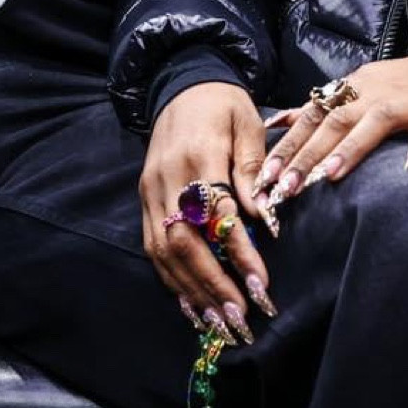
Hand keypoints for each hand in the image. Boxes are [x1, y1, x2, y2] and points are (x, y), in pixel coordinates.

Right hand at [140, 82, 273, 339]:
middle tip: (239, 318)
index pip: (218, 215)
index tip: (260, 285)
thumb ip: (251, 171)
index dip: (238, 253)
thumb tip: (263, 218)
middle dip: (211, 284)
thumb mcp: (248, 125)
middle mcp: (168, 178)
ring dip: (191, 291)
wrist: (181, 83)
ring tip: (219, 323)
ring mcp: (150, 191)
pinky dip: (172, 280)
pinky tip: (192, 305)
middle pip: (183, 242)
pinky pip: (153, 247)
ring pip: (164, 252)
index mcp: (198, 156)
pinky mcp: (144, 199)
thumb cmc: (223, 104)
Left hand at [259, 58, 407, 206]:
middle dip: (309, 154)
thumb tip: (276, 121)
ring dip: (352, 149)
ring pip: (376, 123)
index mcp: (354, 89)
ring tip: (329, 176)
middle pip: (337, 121)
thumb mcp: (358, 89)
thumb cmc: (403, 86)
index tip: (266, 174)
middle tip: (286, 186)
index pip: (313, 116)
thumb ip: (319, 108)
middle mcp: (376, 94)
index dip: (289, 144)